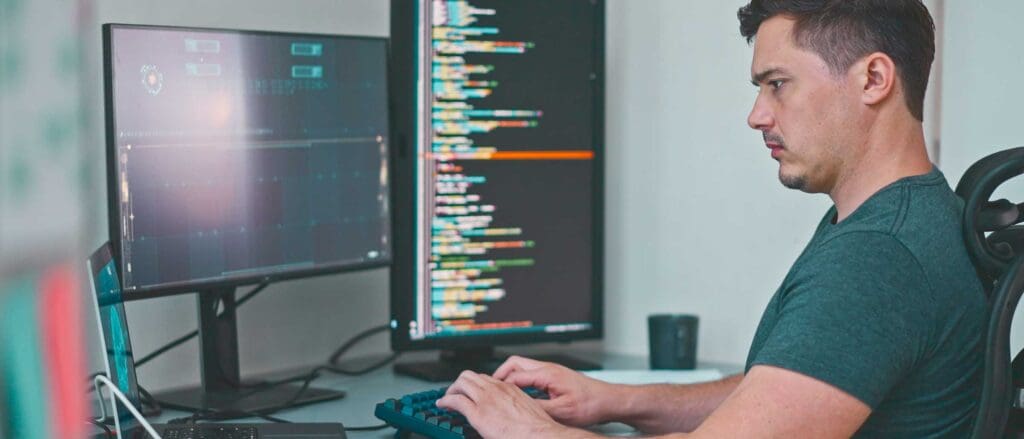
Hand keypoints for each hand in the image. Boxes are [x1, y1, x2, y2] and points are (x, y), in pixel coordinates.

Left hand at [437, 370, 567, 437]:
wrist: (540, 435)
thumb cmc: (537, 428)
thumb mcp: (527, 409)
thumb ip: (515, 406)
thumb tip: (511, 414)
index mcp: (509, 388)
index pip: (486, 378)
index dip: (475, 384)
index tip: (472, 391)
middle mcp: (496, 389)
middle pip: (470, 376)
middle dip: (460, 383)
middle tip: (456, 392)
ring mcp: (486, 399)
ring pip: (461, 383)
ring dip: (452, 390)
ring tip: (447, 398)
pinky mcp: (478, 413)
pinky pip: (456, 400)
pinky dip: (446, 400)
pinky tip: (442, 405)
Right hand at [493, 355, 615, 426]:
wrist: (608, 400)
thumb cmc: (590, 404)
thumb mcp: (562, 411)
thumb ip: (538, 408)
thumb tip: (519, 410)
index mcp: (547, 374)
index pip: (514, 375)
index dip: (500, 386)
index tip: (489, 394)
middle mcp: (548, 368)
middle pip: (515, 363)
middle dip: (500, 374)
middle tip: (490, 388)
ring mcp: (551, 371)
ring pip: (522, 367)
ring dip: (510, 377)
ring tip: (500, 392)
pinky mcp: (554, 377)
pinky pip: (531, 374)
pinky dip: (520, 381)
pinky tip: (519, 395)